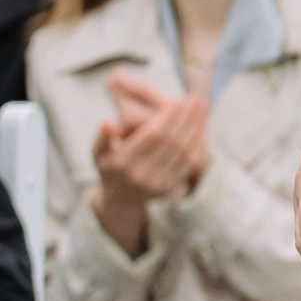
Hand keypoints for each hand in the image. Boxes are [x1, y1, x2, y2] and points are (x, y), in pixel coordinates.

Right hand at [91, 73, 210, 254]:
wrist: (120, 200)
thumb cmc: (110, 168)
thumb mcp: (97, 153)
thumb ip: (101, 137)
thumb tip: (108, 122)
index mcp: (123, 163)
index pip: (151, 135)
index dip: (166, 118)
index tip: (177, 101)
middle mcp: (140, 174)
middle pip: (170, 142)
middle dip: (185, 118)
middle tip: (196, 99)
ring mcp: (156, 184)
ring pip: (182, 152)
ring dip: (195, 128)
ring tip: (203, 108)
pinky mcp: (169, 188)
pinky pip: (188, 164)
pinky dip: (197, 144)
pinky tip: (202, 127)